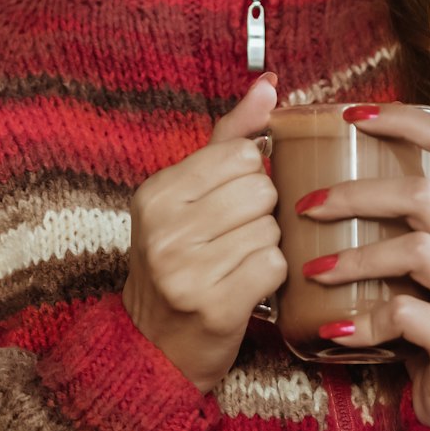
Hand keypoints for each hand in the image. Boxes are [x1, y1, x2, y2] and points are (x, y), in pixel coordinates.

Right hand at [121, 73, 285, 394]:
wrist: (154, 349)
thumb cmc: (181, 259)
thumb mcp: (189, 194)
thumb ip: (231, 135)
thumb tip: (269, 82)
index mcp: (156, 193)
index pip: (241, 154)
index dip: (250, 175)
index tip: (229, 199)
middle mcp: (164, 229)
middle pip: (261, 189)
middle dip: (261, 211)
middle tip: (234, 235)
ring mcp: (186, 271)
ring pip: (271, 227)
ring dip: (266, 244)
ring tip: (237, 260)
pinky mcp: (215, 307)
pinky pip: (275, 265)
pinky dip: (271, 275)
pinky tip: (248, 284)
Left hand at [296, 104, 429, 427]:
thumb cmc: (424, 313)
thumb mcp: (415, 259)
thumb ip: (389, 217)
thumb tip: (318, 168)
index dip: (409, 121)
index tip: (352, 115)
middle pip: (423, 195)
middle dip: (357, 194)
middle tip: (306, 205)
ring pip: (416, 250)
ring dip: (355, 256)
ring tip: (313, 269)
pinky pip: (408, 315)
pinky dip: (364, 319)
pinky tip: (334, 327)